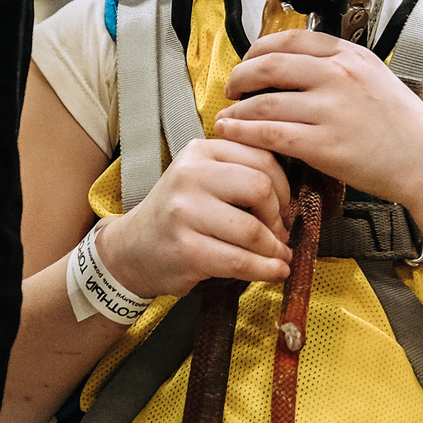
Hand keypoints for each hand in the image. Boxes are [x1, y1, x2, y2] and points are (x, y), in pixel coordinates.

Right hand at [98, 138, 293, 297]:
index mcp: (200, 151)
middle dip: (279, 216)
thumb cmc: (177, 215)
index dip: (283, 187)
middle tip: (280, 233)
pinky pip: (239, 261)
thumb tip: (291, 200)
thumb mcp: (202, 179)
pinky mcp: (186, 249)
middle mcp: (190, 176)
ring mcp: (185, 212)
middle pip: (260, 188)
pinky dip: (265, 269)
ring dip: (275, 249)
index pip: (261, 157)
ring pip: (252, 229)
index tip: (284, 207)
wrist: (131, 249)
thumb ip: (238, 175)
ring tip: (279, 256)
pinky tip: (275, 271)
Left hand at [215, 28, 422, 205]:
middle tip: (231, 88)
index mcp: (349, 55)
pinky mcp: (324, 145)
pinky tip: (233, 133)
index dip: (257, 50)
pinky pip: (270, 134)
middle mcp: (337, 76)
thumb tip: (297, 65)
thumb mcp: (374, 76)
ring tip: (226, 116)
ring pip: (263, 103)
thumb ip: (338, 65)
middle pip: (268, 65)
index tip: (247, 61)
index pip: (288, 40)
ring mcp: (330, 110)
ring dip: (236, 109)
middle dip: (240, 76)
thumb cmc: (403, 125)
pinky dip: (243, 132)